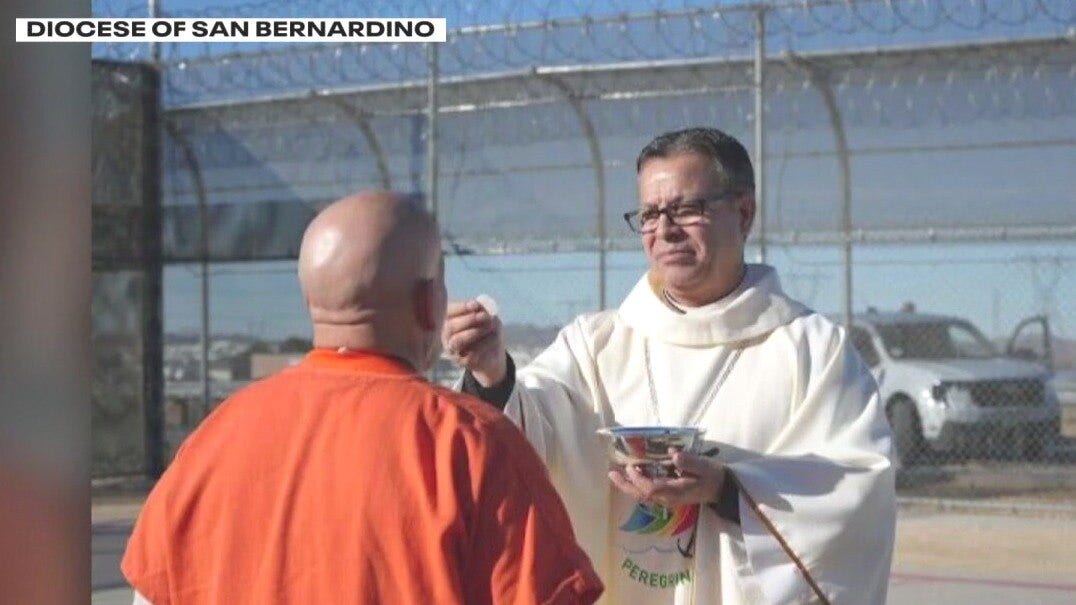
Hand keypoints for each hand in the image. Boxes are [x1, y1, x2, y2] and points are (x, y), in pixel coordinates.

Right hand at [442, 300, 506, 385]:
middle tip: (484, 316)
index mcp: (450, 321)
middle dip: (468, 319)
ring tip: (490, 327)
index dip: (461, 307)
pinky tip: (494, 339)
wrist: (493, 355)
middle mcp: (447, 336)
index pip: (448, 312)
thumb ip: (482, 310)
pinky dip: (485, 344)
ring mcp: (453, 350)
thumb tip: (477, 305)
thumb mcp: (487, 317)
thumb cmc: (487, 331)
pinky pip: (471, 353)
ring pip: (458, 340)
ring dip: (475, 332)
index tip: (475, 305)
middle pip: (450, 326)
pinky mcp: (463, 362)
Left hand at [608, 449, 725, 508]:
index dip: (639, 479)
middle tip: (611, 474)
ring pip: (643, 495)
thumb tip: (674, 455)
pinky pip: (648, 494)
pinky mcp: (668, 496)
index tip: (632, 467)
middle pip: (643, 495)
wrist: (721, 489)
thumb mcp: (705, 467)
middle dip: (626, 485)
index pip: (652, 488)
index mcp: (676, 492)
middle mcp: (668, 499)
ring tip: (616, 475)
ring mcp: (667, 499)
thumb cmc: (713, 476)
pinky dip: (637, 486)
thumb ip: (690, 462)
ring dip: (629, 486)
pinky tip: (631, 476)